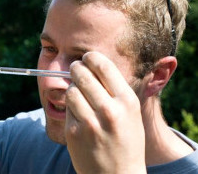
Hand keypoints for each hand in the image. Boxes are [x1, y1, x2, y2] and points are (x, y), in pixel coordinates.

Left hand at [65, 51, 144, 173]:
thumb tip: (93, 63)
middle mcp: (109, 110)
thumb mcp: (130, 114)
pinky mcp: (74, 132)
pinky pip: (67, 109)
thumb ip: (115, 91)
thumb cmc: (126, 141)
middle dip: (76, 68)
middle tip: (76, 69)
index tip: (86, 57)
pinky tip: (80, 117)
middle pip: (81, 73)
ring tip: (79, 95)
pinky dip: (71, 109)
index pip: (103, 65)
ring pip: (71, 90)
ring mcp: (90, 122)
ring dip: (72, 90)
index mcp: (127, 102)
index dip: (91, 57)